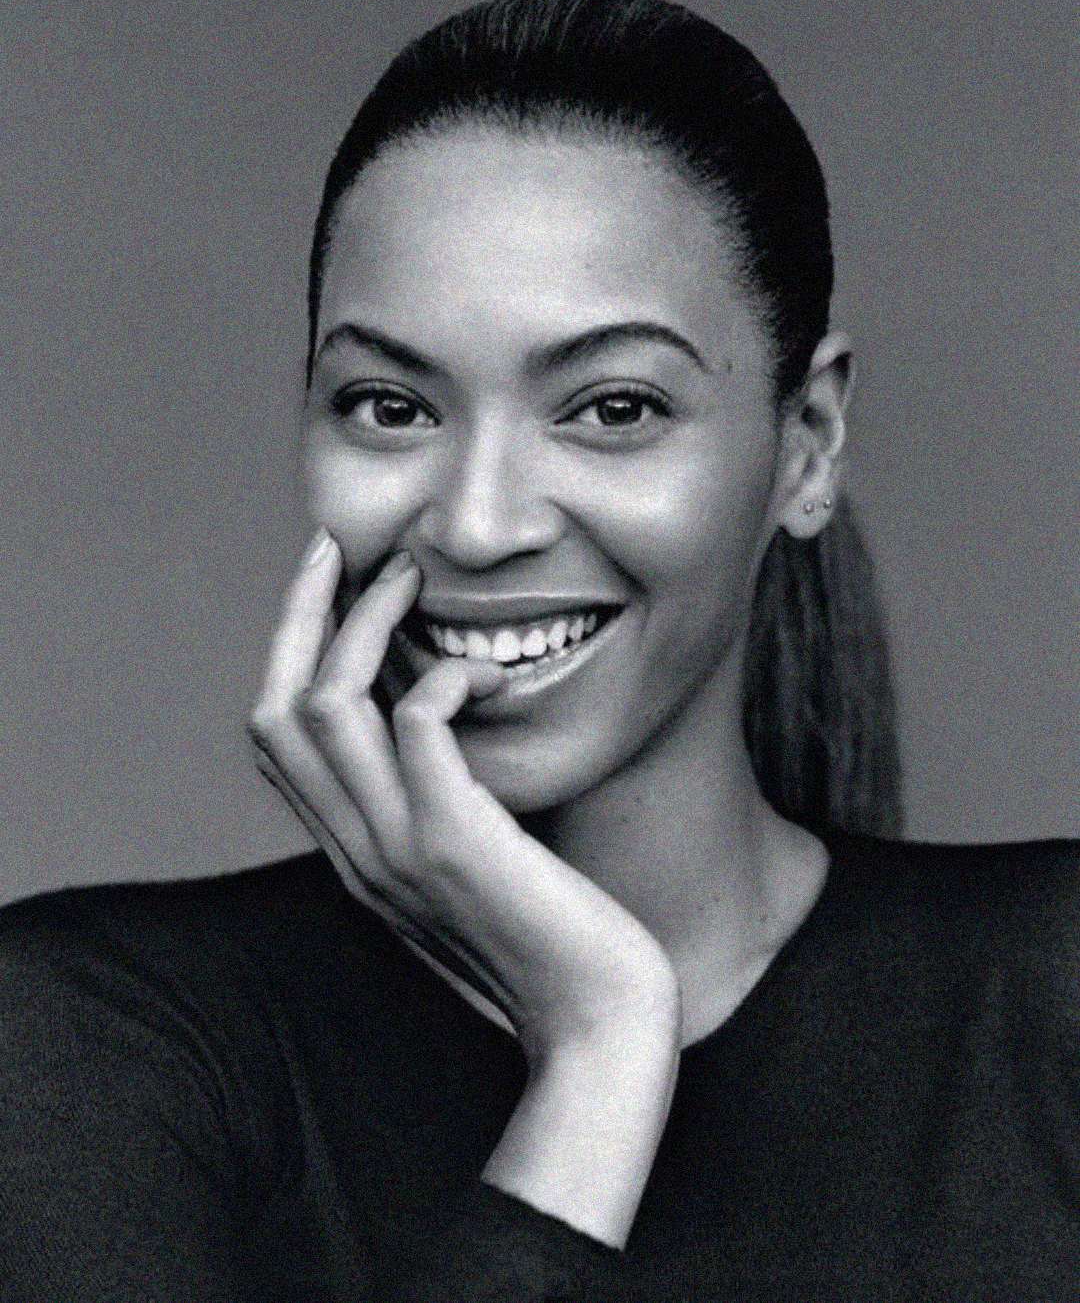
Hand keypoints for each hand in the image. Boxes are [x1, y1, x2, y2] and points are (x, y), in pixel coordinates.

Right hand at [247, 529, 679, 1065]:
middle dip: (302, 615)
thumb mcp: (475, 870)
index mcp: (356, 855)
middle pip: (277, 709)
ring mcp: (398, 849)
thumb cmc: (557, 942)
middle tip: (344, 550)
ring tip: (413, 581)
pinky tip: (488, 674)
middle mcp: (356, 852)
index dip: (290, 652)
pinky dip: (445, 677)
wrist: (600, 1026)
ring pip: (328, 705)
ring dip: (366, 625)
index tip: (330, 585)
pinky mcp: (455, 843)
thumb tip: (446, 729)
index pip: (277, 739)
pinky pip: (417, 724)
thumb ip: (440, 810)